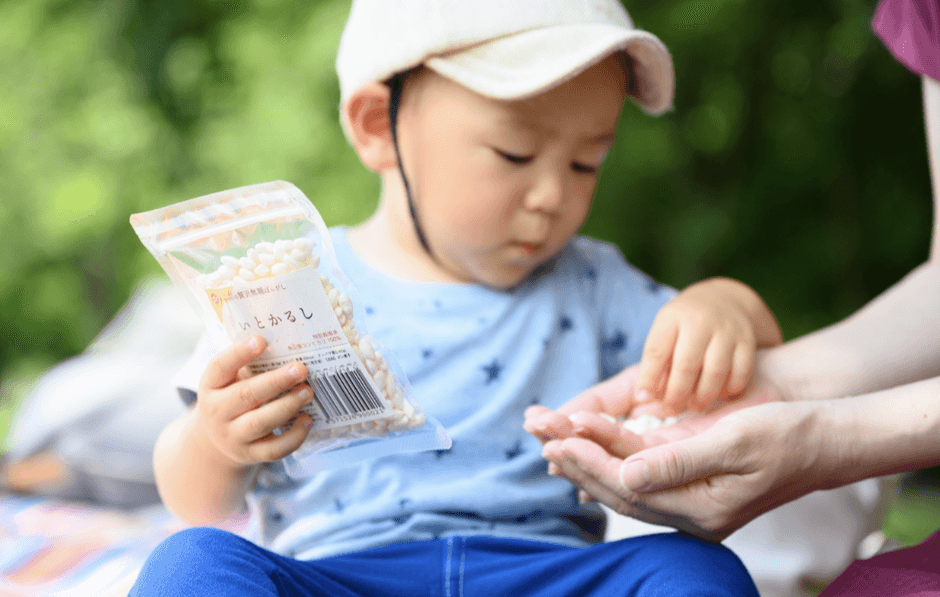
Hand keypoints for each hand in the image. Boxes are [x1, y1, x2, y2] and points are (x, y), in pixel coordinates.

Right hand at [195, 335, 314, 466]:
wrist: (216, 441)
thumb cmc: (232, 397)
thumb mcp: (231, 379)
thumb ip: (251, 363)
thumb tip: (287, 342)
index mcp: (211, 385)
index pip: (220, 366)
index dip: (239, 352)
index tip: (261, 340)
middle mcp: (217, 412)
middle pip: (246, 395)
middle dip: (276, 381)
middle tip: (300, 369)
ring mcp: (233, 436)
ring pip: (261, 422)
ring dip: (287, 406)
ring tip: (308, 391)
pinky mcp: (250, 455)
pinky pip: (274, 449)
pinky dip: (294, 436)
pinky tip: (308, 420)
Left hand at [538, 385, 832, 541]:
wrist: (826, 442)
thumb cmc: (788, 435)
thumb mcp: (735, 441)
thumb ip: (679, 461)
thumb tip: (626, 475)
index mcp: (702, 510)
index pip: (630, 487)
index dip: (592, 461)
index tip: (560, 437)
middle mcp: (691, 513)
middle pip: (621, 490)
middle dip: (579, 462)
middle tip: (542, 435)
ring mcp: (691, 500)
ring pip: (626, 484)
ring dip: (588, 462)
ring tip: (551, 440)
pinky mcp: (691, 482)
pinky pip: (642, 474)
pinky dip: (612, 457)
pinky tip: (586, 446)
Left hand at [637, 278, 780, 415]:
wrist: (722, 299)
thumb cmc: (685, 324)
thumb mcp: (665, 331)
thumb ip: (656, 362)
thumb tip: (644, 397)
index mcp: (672, 317)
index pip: (657, 351)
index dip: (649, 378)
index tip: (644, 398)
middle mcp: (700, 320)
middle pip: (686, 365)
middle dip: (676, 395)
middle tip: (670, 410)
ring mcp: (727, 330)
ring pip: (715, 372)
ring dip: (702, 397)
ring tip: (694, 406)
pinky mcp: (747, 340)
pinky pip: (740, 373)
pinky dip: (729, 390)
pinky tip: (719, 395)